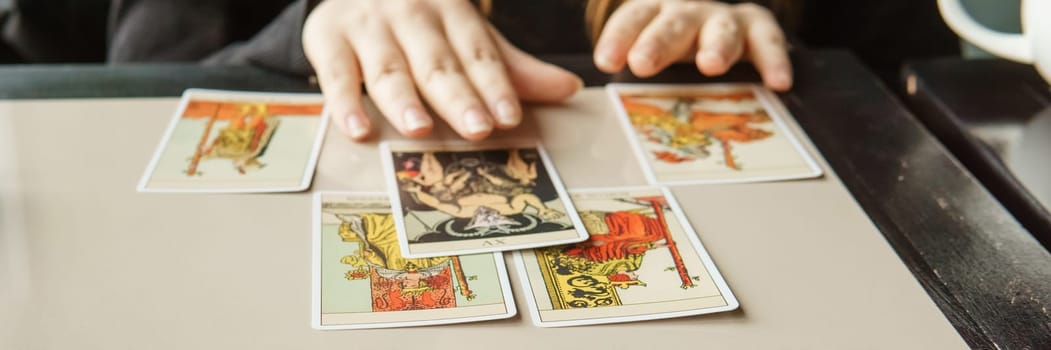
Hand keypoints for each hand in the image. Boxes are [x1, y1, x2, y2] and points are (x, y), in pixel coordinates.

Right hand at [302, 0, 582, 140]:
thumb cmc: (421, 22)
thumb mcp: (467, 35)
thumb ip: (512, 68)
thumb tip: (570, 88)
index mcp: (451, 9)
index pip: (477, 51)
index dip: (495, 84)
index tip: (510, 116)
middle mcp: (410, 14)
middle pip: (437, 62)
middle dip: (458, 96)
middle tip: (478, 129)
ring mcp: (367, 26)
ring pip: (388, 68)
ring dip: (404, 100)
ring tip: (421, 130)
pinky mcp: (326, 39)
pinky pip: (335, 74)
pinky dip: (344, 103)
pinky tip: (359, 131)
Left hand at [593, 0, 791, 90]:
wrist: (719, 31)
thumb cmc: (676, 51)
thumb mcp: (653, 58)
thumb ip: (639, 80)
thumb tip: (616, 120)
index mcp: (654, 12)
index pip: (633, 19)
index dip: (619, 37)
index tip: (607, 61)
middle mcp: (689, 11)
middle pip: (673, 22)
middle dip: (658, 42)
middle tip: (643, 63)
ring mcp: (724, 18)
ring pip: (721, 28)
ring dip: (716, 46)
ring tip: (711, 66)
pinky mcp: (757, 28)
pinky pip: (768, 40)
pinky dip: (774, 60)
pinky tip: (777, 82)